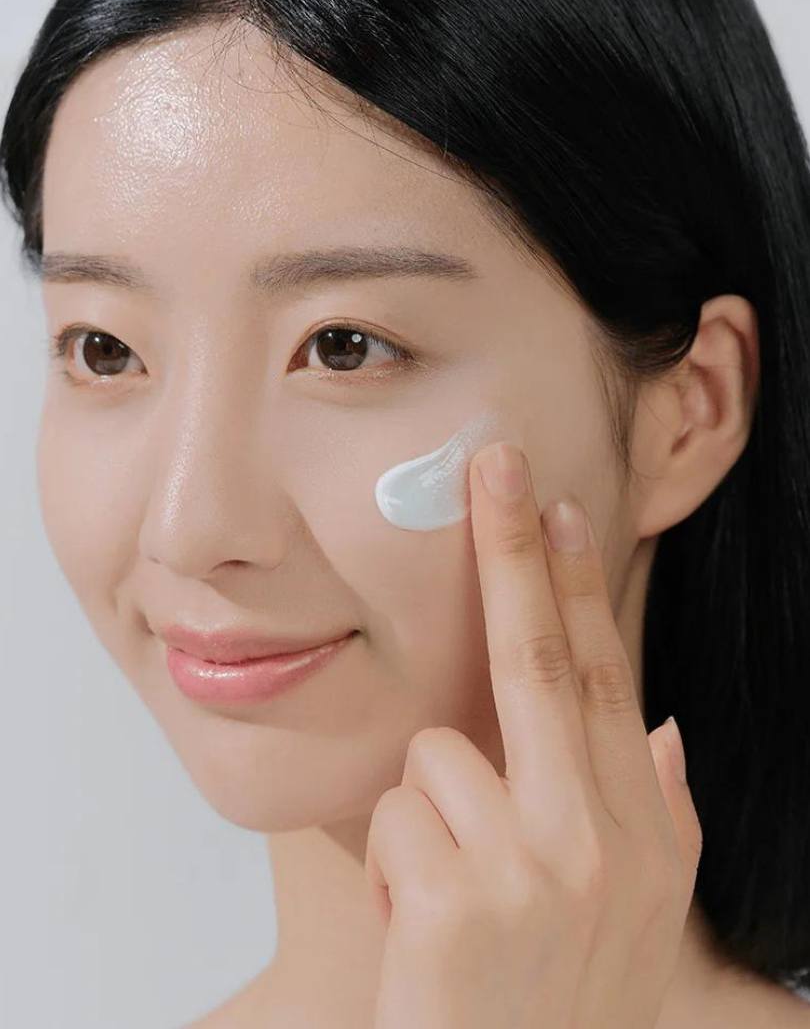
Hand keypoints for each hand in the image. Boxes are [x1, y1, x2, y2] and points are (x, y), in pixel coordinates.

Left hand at [364, 441, 701, 1028]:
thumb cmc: (563, 1000)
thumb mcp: (639, 917)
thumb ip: (658, 814)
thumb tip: (662, 728)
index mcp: (645, 831)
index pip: (610, 678)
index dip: (582, 586)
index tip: (564, 509)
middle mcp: (600, 838)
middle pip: (544, 659)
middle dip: (516, 550)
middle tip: (496, 464)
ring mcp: (532, 866)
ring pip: (440, 751)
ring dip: (427, 812)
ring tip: (447, 893)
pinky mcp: (457, 898)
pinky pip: (397, 815)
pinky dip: (394, 863)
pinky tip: (419, 925)